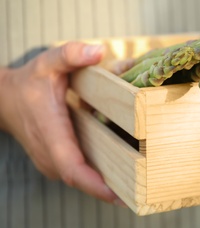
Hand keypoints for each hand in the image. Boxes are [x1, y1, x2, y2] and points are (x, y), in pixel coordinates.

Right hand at [0, 42, 124, 205]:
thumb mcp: (49, 61)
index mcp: (51, 131)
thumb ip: (71, 54)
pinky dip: (95, 176)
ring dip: (104, 183)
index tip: (118, 193)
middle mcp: (49, 152)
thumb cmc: (31, 81)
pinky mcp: (54, 161)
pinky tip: (119, 171)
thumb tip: (98, 51)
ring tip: (135, 182)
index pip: (72, 166)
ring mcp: (50, 161)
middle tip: (141, 189)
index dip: (94, 183)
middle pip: (81, 179)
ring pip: (80, 179)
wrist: (6, 99)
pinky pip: (77, 173)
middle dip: (108, 188)